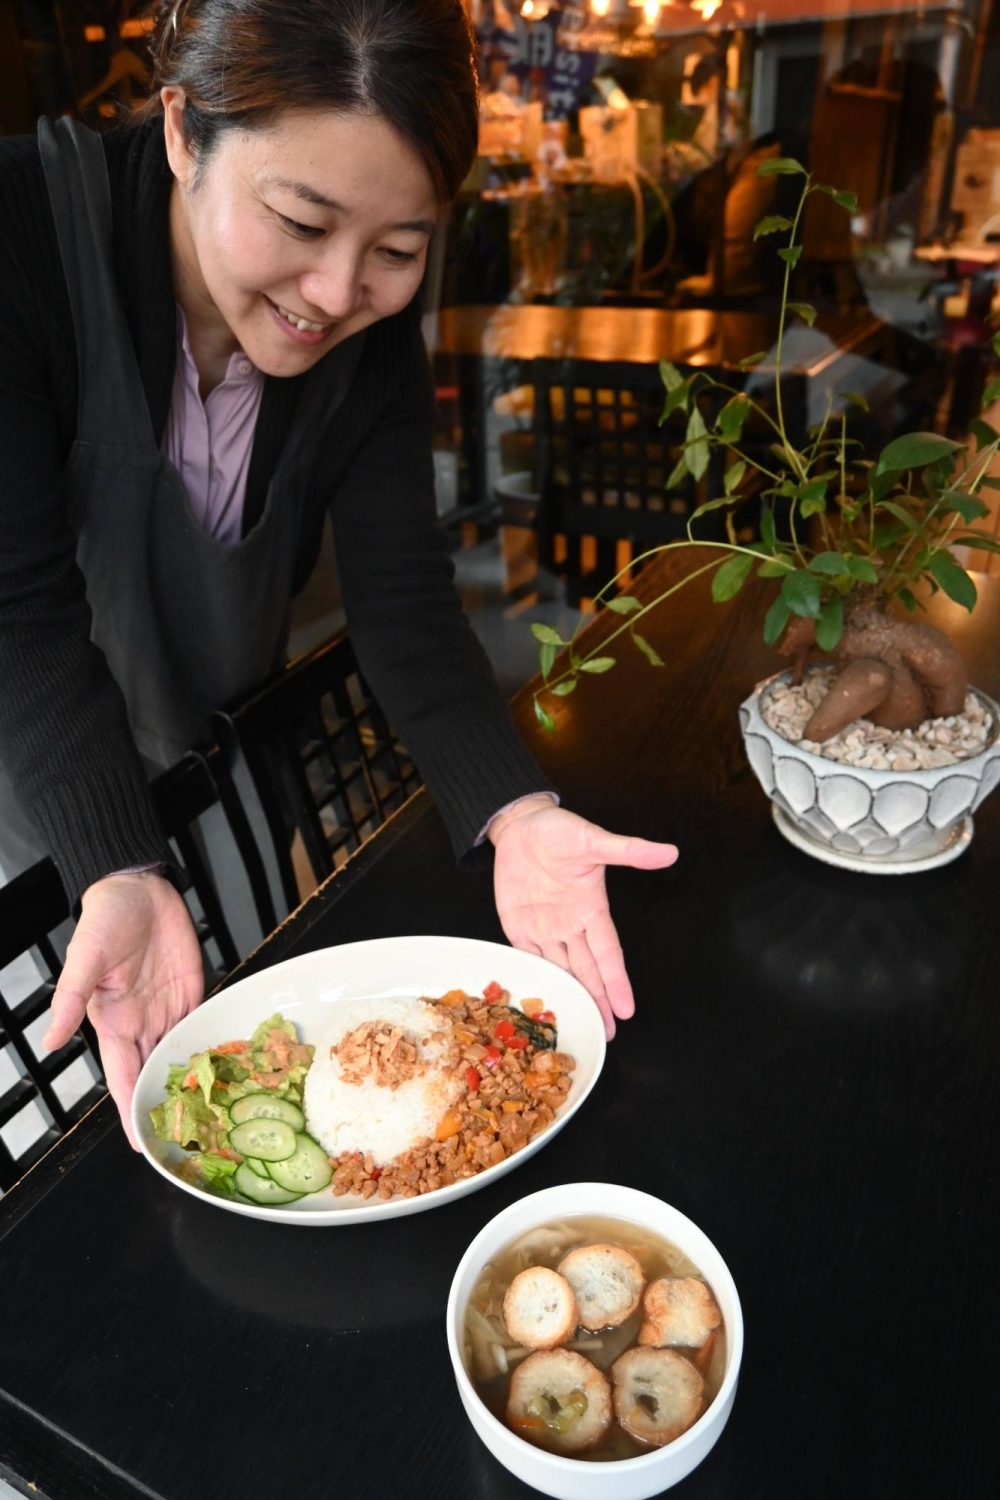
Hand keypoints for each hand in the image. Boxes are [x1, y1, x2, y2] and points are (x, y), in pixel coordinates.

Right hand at [43, 872, 204, 1148]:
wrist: (138, 887)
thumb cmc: (105, 919)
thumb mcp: (85, 958)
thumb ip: (69, 999)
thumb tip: (47, 1041)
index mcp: (113, 1023)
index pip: (123, 1078)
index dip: (130, 1112)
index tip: (141, 1145)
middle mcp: (141, 1023)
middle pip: (154, 1076)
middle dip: (167, 1108)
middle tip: (188, 1142)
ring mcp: (168, 1010)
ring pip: (179, 1056)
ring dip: (191, 1084)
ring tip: (212, 1116)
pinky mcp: (191, 992)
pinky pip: (201, 1027)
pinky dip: (211, 1049)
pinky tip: (225, 1069)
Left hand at [489, 797, 677, 1039]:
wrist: (520, 825)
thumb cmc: (559, 830)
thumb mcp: (594, 839)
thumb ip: (629, 850)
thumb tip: (669, 851)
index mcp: (590, 909)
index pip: (607, 954)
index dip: (616, 982)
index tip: (627, 1009)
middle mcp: (570, 925)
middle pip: (587, 972)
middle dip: (599, 1002)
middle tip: (609, 1033)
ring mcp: (544, 928)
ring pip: (561, 970)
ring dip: (573, 996)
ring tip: (584, 1023)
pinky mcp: (518, 925)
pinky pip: (528, 956)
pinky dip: (537, 977)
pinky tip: (545, 998)